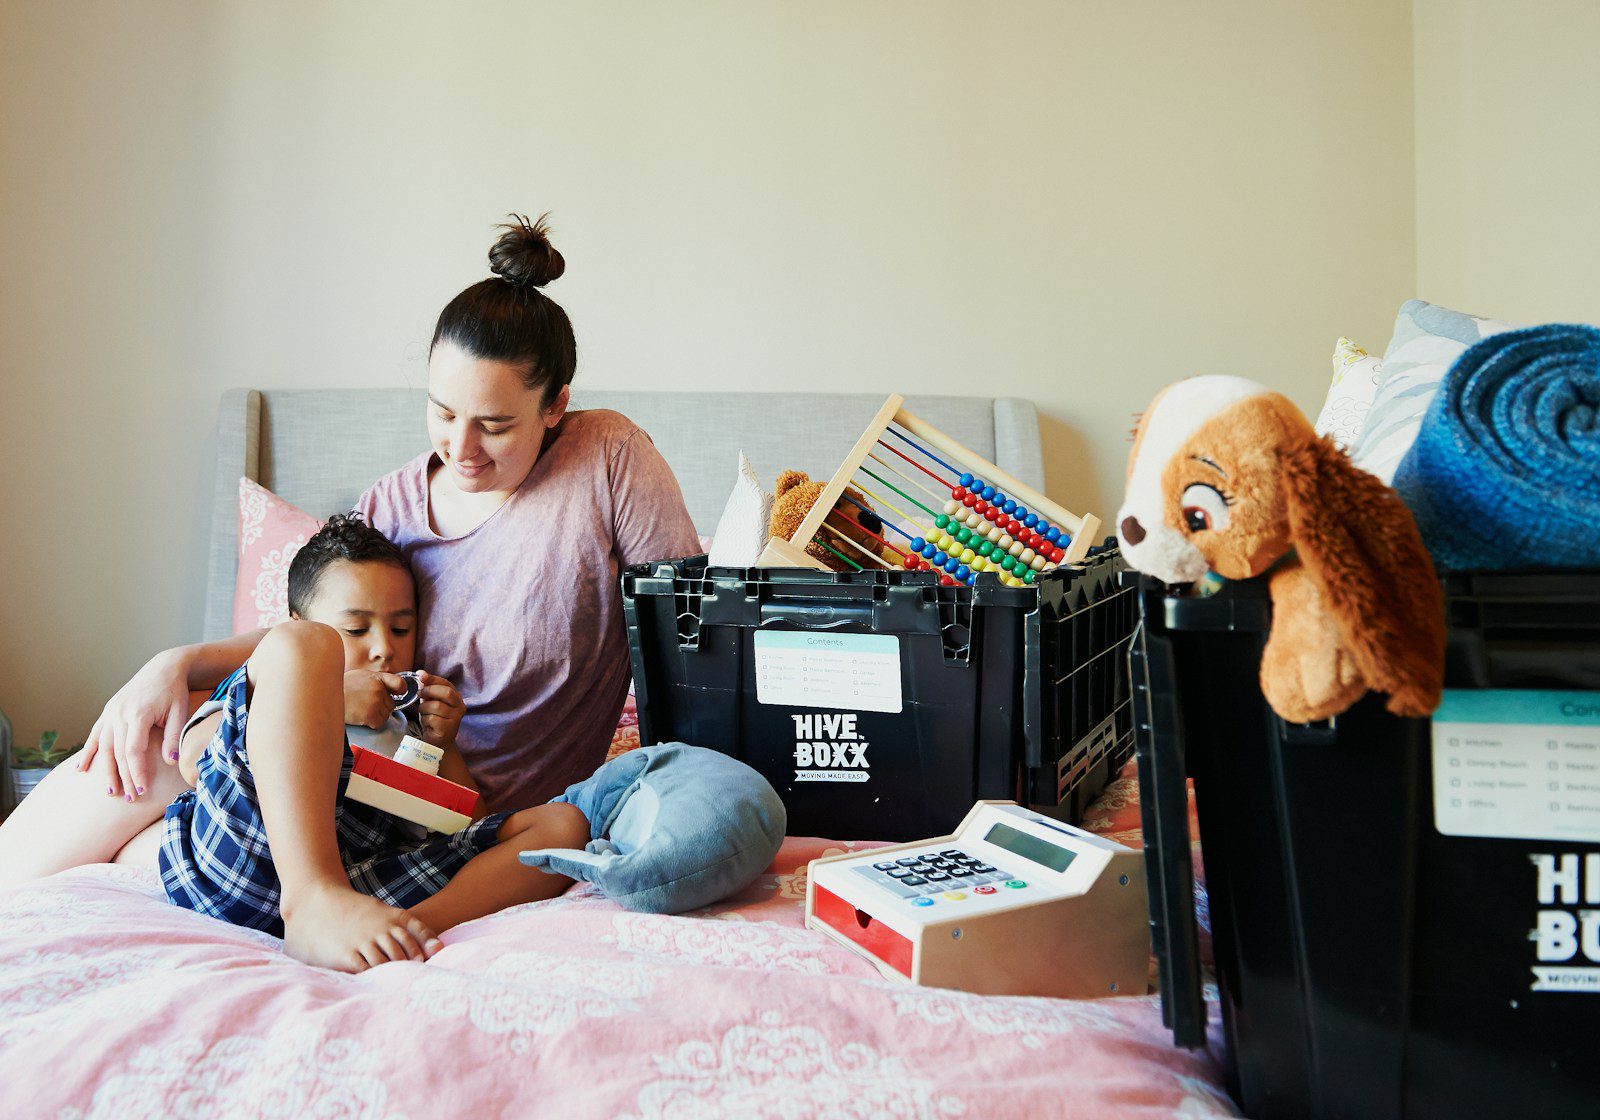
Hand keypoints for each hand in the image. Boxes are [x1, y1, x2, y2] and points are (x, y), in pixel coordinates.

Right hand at [80, 649, 188, 802]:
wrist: (163, 668)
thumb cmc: (174, 691)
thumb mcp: (180, 712)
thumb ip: (174, 737)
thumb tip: (170, 763)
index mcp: (138, 714)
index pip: (134, 751)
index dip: (136, 772)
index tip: (142, 790)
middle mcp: (119, 714)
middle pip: (118, 752)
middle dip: (123, 777)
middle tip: (129, 799)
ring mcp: (111, 713)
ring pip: (104, 746)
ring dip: (105, 770)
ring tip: (109, 791)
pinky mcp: (108, 711)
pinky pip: (95, 735)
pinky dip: (88, 752)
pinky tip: (80, 769)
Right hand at [344, 669, 404, 729]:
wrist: (324, 696)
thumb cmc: (340, 688)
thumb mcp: (359, 676)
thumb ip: (374, 681)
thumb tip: (386, 689)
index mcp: (376, 677)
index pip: (400, 684)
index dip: (400, 691)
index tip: (396, 695)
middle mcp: (378, 689)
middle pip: (391, 704)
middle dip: (382, 707)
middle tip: (367, 707)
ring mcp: (375, 702)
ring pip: (386, 715)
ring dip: (376, 716)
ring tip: (362, 712)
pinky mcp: (370, 715)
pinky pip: (379, 723)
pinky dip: (371, 724)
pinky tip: (361, 718)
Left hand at [415, 671, 464, 747]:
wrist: (438, 743)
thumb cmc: (434, 719)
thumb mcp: (431, 701)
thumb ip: (428, 688)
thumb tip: (421, 673)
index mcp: (457, 697)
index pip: (446, 683)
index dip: (432, 678)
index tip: (420, 675)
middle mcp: (460, 707)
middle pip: (446, 693)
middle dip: (429, 691)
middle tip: (420, 694)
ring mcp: (456, 719)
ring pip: (436, 706)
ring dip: (424, 709)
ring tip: (424, 714)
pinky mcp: (448, 729)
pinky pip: (432, 719)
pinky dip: (425, 720)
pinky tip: (427, 724)